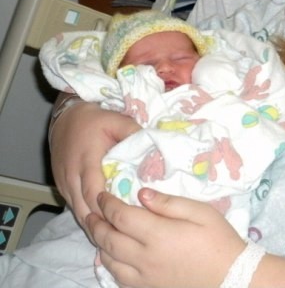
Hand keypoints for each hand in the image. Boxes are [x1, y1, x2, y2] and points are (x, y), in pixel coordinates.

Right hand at [50, 100, 139, 232]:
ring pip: (78, 211)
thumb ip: (135, 134)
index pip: (93, 189)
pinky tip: (103, 226)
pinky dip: (87, 217)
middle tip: (125, 235)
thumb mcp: (118, 121)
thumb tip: (155, 150)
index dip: (106, 206)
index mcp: (87, 159)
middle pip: (84, 207)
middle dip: (103, 222)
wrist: (67, 117)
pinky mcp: (62, 186)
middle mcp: (72, 174)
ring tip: (117, 236)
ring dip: (95, 224)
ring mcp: (64, 182)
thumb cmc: (95, 120)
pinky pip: (73, 207)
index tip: (125, 217)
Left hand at [87, 189, 245, 287]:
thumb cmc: (219, 240)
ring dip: (99, 243)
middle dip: (96, 223)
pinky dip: (108, 265)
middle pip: (109, 239)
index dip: (108, 204)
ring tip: (97, 229)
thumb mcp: (201, 213)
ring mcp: (144, 276)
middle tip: (91, 211)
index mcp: (159, 234)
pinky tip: (108, 256)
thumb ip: (170, 203)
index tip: (103, 194)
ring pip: (109, 260)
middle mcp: (146, 257)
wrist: (231, 277)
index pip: (121, 217)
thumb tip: (141, 193)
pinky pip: (118, 277)